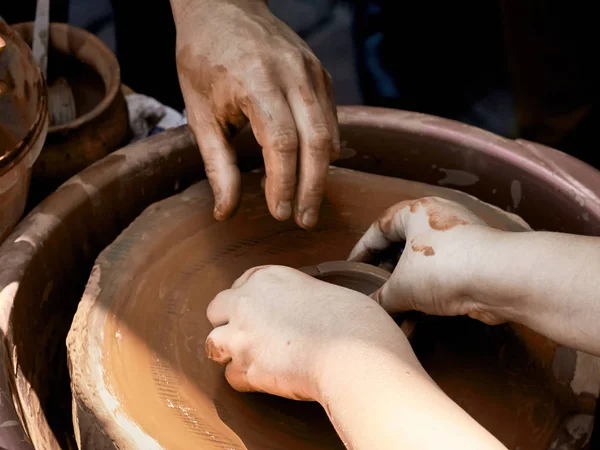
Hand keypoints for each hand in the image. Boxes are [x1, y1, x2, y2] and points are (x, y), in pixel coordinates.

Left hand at [172, 0, 339, 227]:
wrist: (222, 6)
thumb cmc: (203, 58)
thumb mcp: (199, 113)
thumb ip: (216, 164)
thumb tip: (226, 212)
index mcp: (256, 81)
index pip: (282, 143)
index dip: (284, 184)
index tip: (279, 214)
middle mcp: (292, 73)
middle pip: (315, 142)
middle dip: (312, 188)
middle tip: (304, 220)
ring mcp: (311, 71)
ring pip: (329, 133)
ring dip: (321, 174)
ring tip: (307, 204)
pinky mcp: (320, 73)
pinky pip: (330, 119)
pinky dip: (324, 149)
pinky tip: (311, 171)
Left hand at [205, 265, 411, 401]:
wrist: (353, 355)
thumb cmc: (354, 321)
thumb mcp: (328, 292)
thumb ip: (304, 297)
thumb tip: (310, 310)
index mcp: (269, 277)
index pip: (242, 282)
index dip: (250, 298)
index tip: (262, 310)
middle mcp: (247, 302)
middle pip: (216, 309)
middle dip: (229, 322)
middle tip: (251, 335)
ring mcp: (242, 336)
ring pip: (213, 344)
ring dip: (230, 353)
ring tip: (253, 360)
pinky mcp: (247, 369)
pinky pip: (232, 378)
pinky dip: (245, 381)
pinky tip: (266, 380)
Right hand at [349, 197, 507, 324]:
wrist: (501, 278)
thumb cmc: (443, 267)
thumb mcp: (402, 286)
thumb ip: (381, 297)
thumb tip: (371, 310)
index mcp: (415, 213)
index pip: (377, 230)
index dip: (360, 252)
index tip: (349, 270)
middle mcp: (436, 221)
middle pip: (400, 246)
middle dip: (385, 273)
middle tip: (371, 290)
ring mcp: (458, 240)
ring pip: (421, 265)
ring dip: (406, 289)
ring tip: (392, 310)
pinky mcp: (474, 262)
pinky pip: (440, 277)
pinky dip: (427, 296)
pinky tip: (416, 320)